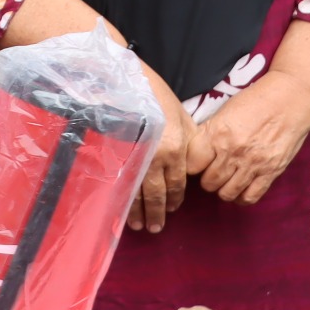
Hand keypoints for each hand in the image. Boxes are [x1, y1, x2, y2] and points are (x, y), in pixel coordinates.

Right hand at [130, 73, 201, 233]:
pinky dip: (123, 202)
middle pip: (158, 195)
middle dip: (157, 214)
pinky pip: (122, 186)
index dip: (176, 200)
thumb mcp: (181, 114)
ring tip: (139, 227)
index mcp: (176, 149)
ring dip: (139, 213)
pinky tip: (122, 212)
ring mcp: (134, 159)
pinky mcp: (116, 157)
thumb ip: (190, 141)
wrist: (124, 81)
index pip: (178, 184)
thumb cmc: (156, 95)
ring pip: (138, 195)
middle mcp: (157, 159)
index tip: (174, 210)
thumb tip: (192, 164)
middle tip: (156, 228)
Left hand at [197, 67, 309, 204]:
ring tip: (227, 179)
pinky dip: (241, 197)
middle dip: (208, 179)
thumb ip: (209, 133)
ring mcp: (252, 164)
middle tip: (213, 170)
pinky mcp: (270, 173)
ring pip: (226, 193)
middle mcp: (233, 151)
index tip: (197, 163)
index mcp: (217, 133)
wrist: (290, 99)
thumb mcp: (225, 111)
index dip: (192, 166)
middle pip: (208, 182)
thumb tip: (195, 153)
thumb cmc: (256, 101)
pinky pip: (249, 197)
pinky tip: (241, 188)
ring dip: (223, 188)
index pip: (191, 165)